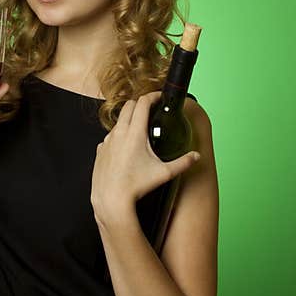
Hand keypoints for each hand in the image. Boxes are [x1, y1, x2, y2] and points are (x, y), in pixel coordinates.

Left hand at [91, 91, 199, 224]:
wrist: (111, 199)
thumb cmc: (136, 187)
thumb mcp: (164, 173)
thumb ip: (183, 163)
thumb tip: (196, 156)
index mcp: (134, 133)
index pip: (143, 103)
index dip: (153, 96)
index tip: (159, 97)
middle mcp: (118, 133)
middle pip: (128, 106)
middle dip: (140, 104)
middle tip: (151, 110)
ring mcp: (107, 141)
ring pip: (118, 121)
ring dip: (129, 120)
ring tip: (140, 131)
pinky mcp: (99, 150)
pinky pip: (109, 137)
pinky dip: (119, 136)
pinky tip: (126, 148)